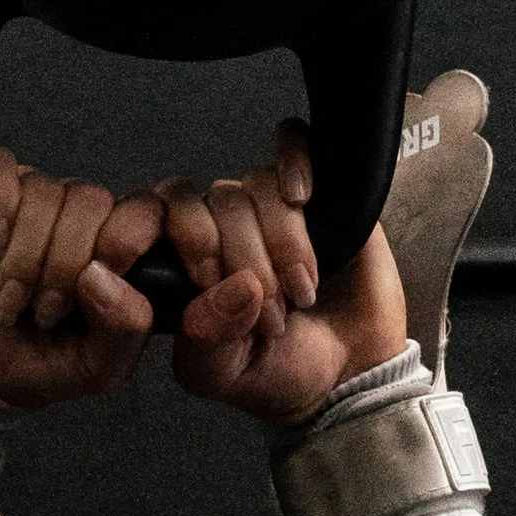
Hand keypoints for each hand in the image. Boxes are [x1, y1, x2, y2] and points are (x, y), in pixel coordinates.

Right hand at [0, 150, 164, 414]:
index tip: (99, 276)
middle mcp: (75, 221)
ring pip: (45, 189)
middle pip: (91, 200)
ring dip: (24, 255)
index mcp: (111, 256)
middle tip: (42, 312)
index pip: (144, 210)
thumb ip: (122, 333)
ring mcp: (29, 201)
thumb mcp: (88, 372)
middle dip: (64, 263)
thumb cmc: (21, 368)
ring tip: (7, 301)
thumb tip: (105, 274)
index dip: (126, 235)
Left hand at [156, 123, 408, 424]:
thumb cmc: (280, 374)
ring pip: (255, 185)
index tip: (215, 287)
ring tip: (303, 293)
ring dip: (282, 242)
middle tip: (271, 315)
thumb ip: (204, 340)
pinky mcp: (316, 189)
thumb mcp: (223, 375)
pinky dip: (293, 163)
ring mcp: (265, 206)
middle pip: (214, 202)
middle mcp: (220, 226)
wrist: (351, 374)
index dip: (190, 243)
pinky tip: (303, 199)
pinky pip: (291, 141)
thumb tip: (223, 287)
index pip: (164, 215)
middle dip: (243, 259)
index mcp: (184, 262)